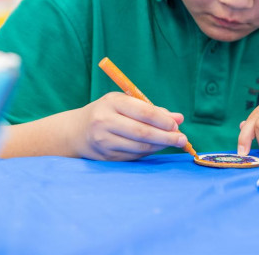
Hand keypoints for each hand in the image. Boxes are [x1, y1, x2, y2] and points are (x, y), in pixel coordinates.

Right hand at [71, 92, 188, 160]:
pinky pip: (133, 156)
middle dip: (166, 137)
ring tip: (172, 142)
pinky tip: (156, 147)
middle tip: (182, 140)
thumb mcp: (126, 103)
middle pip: (142, 133)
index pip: (144, 112)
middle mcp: (105, 121)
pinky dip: (148, 152)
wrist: (77, 130)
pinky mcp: (105, 156)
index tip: (177, 125)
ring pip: (139, 147)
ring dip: (159, 146)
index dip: (163, 121)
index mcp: (112, 102)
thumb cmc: (109, 111)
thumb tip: (179, 119)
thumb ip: (153, 110)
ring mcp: (103, 141)